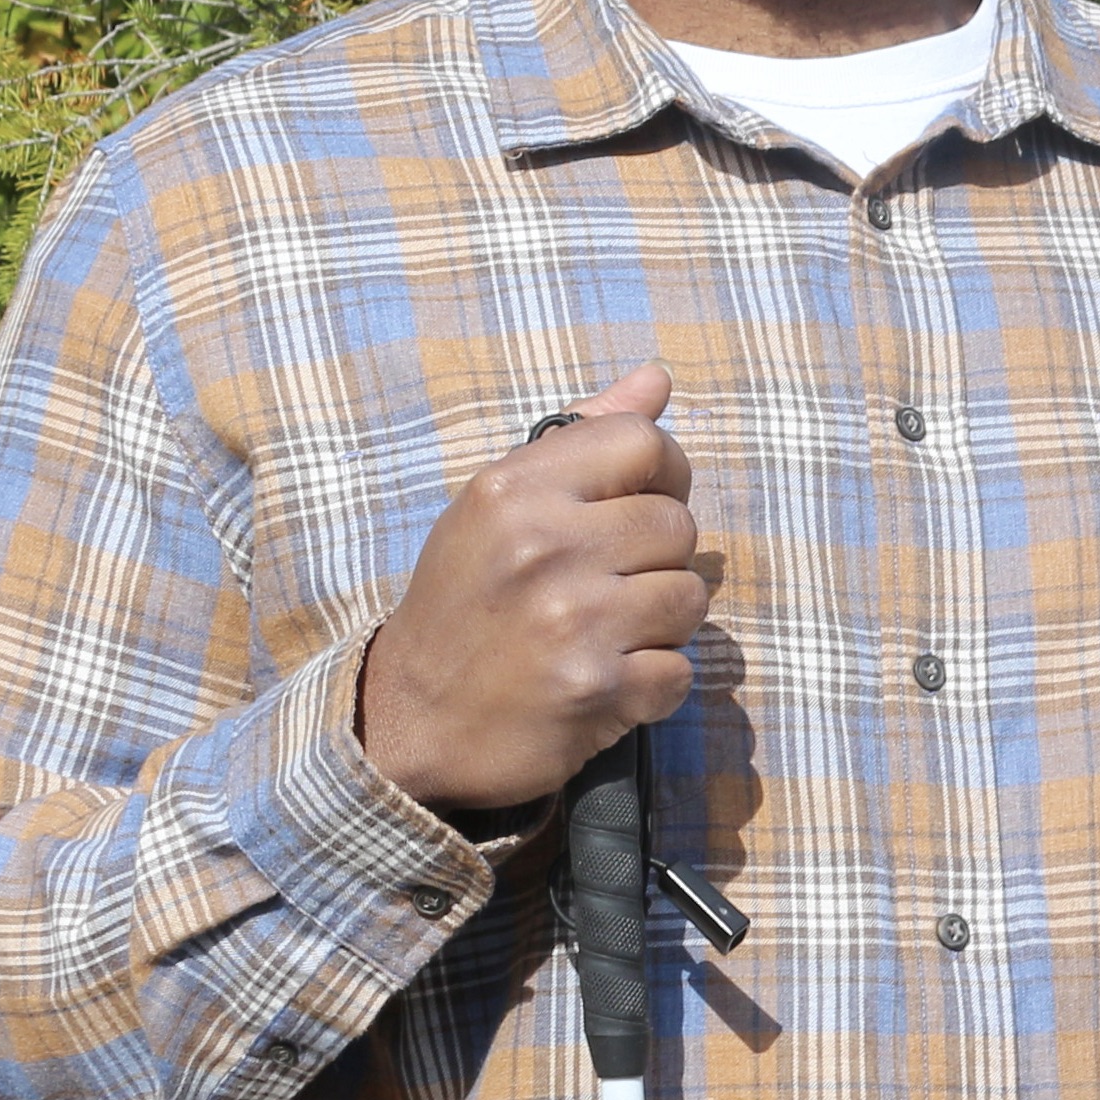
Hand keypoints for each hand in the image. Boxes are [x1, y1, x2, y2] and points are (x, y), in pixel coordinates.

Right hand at [359, 364, 708, 812]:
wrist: (409, 719)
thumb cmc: (464, 603)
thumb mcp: (498, 506)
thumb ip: (580, 438)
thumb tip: (657, 379)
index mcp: (514, 490)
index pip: (644, 442)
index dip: (664, 473)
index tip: (643, 503)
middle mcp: (543, 546)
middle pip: (678, 524)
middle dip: (658, 558)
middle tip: (610, 584)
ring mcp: (572, 620)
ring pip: (690, 598)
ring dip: (661, 624)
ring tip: (606, 634)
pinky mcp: (596, 688)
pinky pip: (680, 672)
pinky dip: (652, 685)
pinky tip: (605, 682)